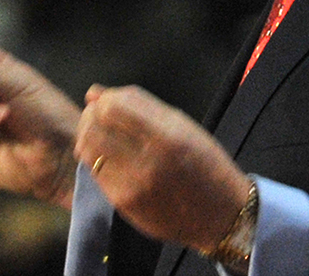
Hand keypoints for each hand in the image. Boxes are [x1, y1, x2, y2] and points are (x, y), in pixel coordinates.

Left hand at [74, 84, 252, 252]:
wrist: (220, 216)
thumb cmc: (207, 164)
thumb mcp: (184, 126)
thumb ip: (140, 106)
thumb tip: (95, 93)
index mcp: (169, 135)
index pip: (113, 106)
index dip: (107, 99)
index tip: (113, 102)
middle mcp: (149, 160)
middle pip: (95, 125)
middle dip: (93, 115)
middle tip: (102, 117)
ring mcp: (133, 185)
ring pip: (88, 149)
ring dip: (89, 136)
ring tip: (103, 136)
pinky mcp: (123, 203)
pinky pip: (94, 172)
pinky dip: (96, 159)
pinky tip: (110, 158)